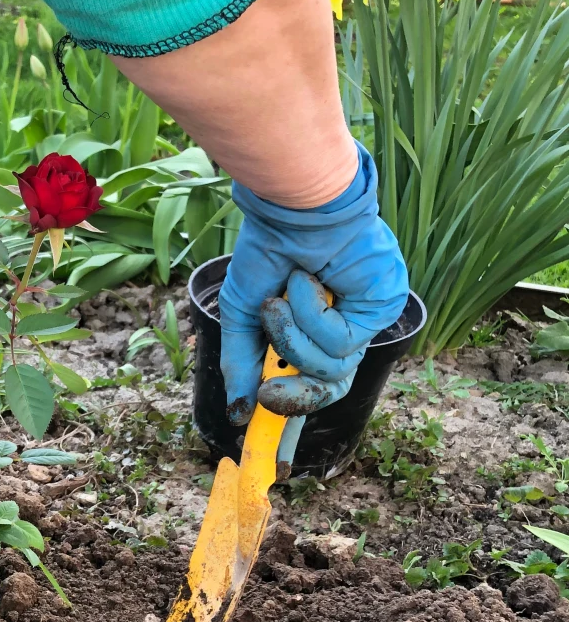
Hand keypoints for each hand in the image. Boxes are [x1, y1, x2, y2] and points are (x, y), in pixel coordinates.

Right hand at [218, 141, 408, 464]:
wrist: (293, 207)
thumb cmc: (270, 250)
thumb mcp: (243, 314)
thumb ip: (243, 363)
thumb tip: (239, 414)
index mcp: (320, 327)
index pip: (315, 380)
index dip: (291, 403)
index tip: (260, 414)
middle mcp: (348, 324)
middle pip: (332, 386)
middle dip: (297, 394)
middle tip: (269, 392)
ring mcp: (368, 315)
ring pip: (332, 365)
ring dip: (294, 335)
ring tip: (283, 295)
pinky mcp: (382, 304)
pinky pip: (340, 341)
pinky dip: (311, 316)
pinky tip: (306, 282)